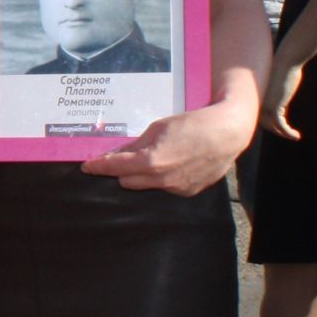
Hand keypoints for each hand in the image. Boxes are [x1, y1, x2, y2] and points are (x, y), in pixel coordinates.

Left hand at [82, 100, 252, 195]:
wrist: (228, 132)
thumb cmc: (192, 124)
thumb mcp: (157, 128)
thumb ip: (135, 144)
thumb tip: (115, 154)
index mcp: (151, 162)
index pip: (115, 168)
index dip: (99, 167)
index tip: (87, 167)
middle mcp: (162, 180)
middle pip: (126, 181)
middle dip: (120, 171)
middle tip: (120, 158)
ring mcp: (176, 188)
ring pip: (146, 186)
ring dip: (141, 175)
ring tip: (151, 158)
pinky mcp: (188, 192)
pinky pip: (165, 187)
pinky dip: (161, 178)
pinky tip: (172, 164)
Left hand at [260, 54, 304, 139]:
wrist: (285, 63)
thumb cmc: (284, 71)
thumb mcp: (280, 88)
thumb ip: (278, 98)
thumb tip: (281, 106)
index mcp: (256, 99)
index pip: (259, 117)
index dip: (269, 125)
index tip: (281, 130)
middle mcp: (258, 104)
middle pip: (265, 124)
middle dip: (276, 131)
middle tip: (288, 135)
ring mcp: (264, 106)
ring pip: (272, 126)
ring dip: (284, 134)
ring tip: (295, 137)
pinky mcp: (274, 107)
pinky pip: (280, 125)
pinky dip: (288, 132)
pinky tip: (296, 136)